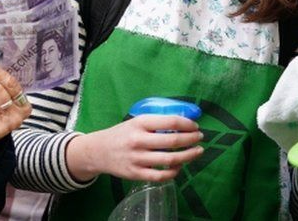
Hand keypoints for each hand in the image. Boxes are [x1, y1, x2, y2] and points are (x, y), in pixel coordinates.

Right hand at [66, 115, 203, 181]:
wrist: (98, 151)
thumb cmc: (121, 134)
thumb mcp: (135, 122)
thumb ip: (155, 123)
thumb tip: (183, 124)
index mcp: (139, 123)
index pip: (170, 122)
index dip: (187, 125)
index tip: (195, 127)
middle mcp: (138, 140)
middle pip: (173, 141)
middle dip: (192, 140)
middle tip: (200, 138)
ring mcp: (137, 158)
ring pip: (171, 160)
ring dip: (189, 156)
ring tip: (197, 152)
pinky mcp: (136, 174)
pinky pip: (162, 176)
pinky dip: (175, 172)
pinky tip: (180, 166)